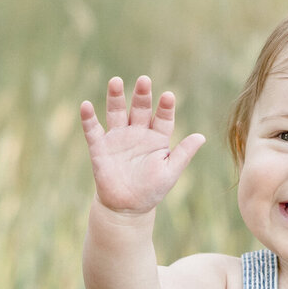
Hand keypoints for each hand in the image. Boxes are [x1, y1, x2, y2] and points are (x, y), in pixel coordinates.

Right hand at [80, 75, 205, 214]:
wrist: (127, 208)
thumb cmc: (151, 190)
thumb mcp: (170, 172)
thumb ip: (183, 154)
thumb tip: (202, 137)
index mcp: (157, 138)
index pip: (163, 118)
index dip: (165, 108)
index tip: (169, 96)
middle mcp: (137, 133)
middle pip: (140, 109)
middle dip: (142, 95)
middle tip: (144, 80)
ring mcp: (118, 138)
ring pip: (116, 113)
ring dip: (116, 97)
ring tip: (116, 81)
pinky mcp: (100, 148)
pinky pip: (93, 131)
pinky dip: (88, 119)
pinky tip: (85, 105)